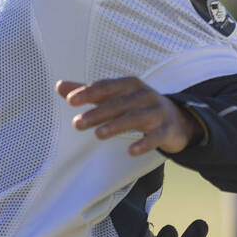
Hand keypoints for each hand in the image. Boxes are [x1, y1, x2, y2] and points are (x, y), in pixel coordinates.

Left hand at [57, 77, 200, 154]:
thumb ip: (89, 93)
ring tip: (98, 135)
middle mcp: (144, 95)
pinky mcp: (167, 130)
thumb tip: (59, 86)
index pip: (107, 86)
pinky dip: (144, 143)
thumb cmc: (138, 105)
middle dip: (97, 113)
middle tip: (77, 123)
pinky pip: (156, 136)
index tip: (70, 100)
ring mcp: (157, 112)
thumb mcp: (115, 96)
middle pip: (118, 103)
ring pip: (135, 118)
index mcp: (130, 85)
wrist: (177, 119)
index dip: (89, 92)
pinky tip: (130, 151)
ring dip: (116, 126)